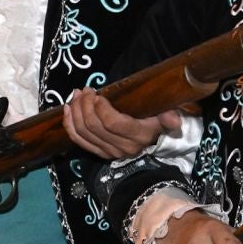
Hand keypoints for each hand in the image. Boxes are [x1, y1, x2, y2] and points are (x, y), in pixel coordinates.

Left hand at [61, 88, 182, 158]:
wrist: (150, 139)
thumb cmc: (154, 120)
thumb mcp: (164, 116)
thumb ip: (168, 117)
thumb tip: (174, 119)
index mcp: (138, 136)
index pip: (112, 123)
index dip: (100, 107)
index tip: (98, 94)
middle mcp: (123, 148)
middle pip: (94, 126)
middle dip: (84, 105)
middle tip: (84, 90)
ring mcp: (109, 153)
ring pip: (83, 132)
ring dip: (75, 111)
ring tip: (77, 96)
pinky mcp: (98, 153)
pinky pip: (77, 140)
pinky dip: (69, 124)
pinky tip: (67, 109)